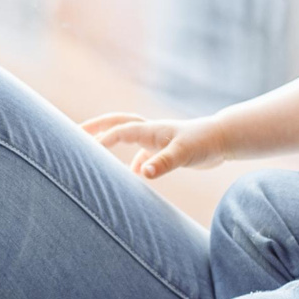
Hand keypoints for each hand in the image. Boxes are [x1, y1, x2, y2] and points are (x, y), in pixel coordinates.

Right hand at [83, 113, 226, 179]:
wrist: (223, 139)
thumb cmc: (204, 144)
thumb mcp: (183, 154)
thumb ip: (163, 163)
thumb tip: (143, 173)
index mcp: (150, 130)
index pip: (119, 131)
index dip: (102, 138)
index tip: (85, 148)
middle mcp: (150, 131)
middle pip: (117, 123)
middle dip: (96, 126)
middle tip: (75, 132)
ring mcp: (157, 138)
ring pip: (128, 134)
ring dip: (111, 138)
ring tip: (95, 151)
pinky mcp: (165, 148)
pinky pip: (142, 151)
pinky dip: (133, 159)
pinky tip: (134, 175)